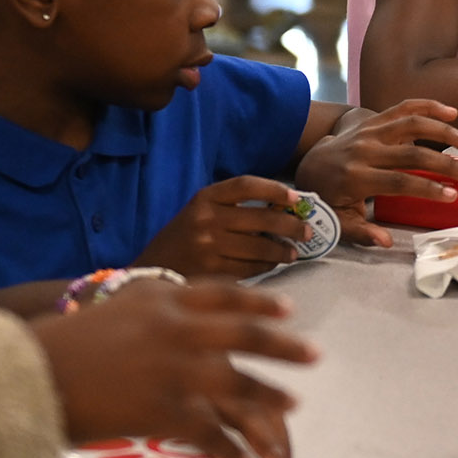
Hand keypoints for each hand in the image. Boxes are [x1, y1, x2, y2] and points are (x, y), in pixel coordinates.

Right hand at [33, 279, 313, 457]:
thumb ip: (150, 306)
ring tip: (293, 407)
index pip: (225, 294)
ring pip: (238, 386)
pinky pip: (208, 433)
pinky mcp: (163, 411)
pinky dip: (226, 449)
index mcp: (164, 300)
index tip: (289, 310)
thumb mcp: (113, 307)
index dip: (260, 303)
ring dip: (269, 400)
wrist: (29, 372)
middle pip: (246, 336)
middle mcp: (177, 329)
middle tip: (315, 355)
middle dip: (284, 346)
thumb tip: (172, 300)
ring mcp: (174, 370)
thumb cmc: (60, 342)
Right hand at [137, 176, 312, 278]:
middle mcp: (206, 219)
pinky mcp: (212, 272)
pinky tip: (273, 265)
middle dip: (292, 225)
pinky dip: (267, 266)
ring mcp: (208, 246)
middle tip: (307, 231)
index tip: (296, 197)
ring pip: (260, 246)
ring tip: (293, 252)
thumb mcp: (201, 213)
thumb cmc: (183, 239)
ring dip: (283, 250)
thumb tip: (284, 209)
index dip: (275, 189)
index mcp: (204, 198)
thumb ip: (234, 209)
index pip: (246, 185)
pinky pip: (251, 268)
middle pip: (262, 218)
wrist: (150, 270)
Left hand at [295, 100, 457, 249]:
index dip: (427, 188)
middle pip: (412, 153)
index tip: (452, 196)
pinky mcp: (374, 120)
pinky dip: (428, 106)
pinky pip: (403, 108)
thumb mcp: (337, 221)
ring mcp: (370, 131)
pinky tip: (452, 113)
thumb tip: (385, 242)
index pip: (398, 181)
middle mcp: (364, 150)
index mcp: (355, 177)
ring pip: (412, 124)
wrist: (308, 163)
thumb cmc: (327, 198)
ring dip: (445, 133)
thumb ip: (360, 232)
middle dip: (447, 165)